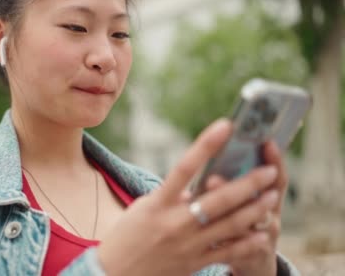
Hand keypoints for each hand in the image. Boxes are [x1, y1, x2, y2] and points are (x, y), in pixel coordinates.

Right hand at [96, 119, 280, 274]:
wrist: (114, 273)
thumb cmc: (126, 235)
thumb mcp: (143, 208)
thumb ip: (171, 196)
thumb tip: (200, 185)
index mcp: (158, 203)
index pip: (184, 167)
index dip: (206, 145)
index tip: (225, 126)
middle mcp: (174, 222)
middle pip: (218, 199)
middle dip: (248, 183)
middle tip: (269, 170)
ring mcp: (186, 245)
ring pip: (229, 225)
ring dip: (255, 209)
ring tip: (272, 195)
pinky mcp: (193, 263)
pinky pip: (227, 252)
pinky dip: (247, 242)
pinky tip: (262, 232)